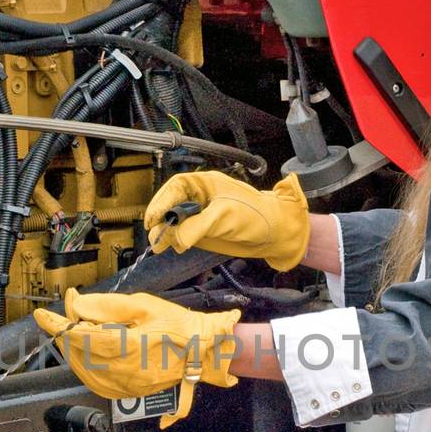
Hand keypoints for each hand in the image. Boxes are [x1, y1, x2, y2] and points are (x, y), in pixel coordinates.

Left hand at [34, 288, 241, 427]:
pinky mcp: (126, 392)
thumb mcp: (144, 305)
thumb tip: (77, 306)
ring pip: (82, 369)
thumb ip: (107, 306)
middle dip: (66, 332)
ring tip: (79, 329)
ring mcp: (123, 386)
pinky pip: (93, 381)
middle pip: (77, 353)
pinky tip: (87, 351)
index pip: (79, 336)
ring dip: (73, 349)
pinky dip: (83, 365)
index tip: (42, 315)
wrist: (204, 351)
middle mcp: (122, 372)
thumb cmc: (178, 326)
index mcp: (126, 348)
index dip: (56, 324)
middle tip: (71, 312)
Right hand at [144, 170, 309, 270]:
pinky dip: (175, 241)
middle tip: (155, 233)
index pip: (175, 187)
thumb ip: (197, 227)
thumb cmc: (257, 216)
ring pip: (175, 223)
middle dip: (161, 219)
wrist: (276, 234)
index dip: (162, 201)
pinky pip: (183, 236)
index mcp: (205, 184)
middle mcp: (200, 199)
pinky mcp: (204, 233)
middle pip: (171, 205)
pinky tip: (170, 247)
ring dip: (166, 233)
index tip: (153, 217)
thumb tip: (176, 239)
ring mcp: (201, 216)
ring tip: (158, 245)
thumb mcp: (224, 217)